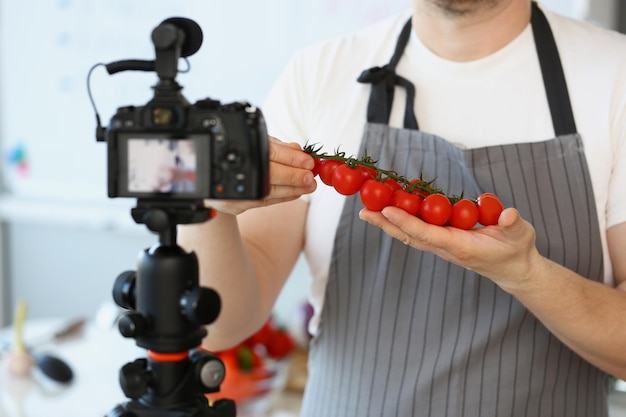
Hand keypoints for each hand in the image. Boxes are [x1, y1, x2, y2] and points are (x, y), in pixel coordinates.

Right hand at [206, 137, 316, 215]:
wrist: (209, 179)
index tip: (308, 161)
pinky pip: (265, 202)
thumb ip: (276, 146)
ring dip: (293, 189)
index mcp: (240, 148)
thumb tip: (298, 149)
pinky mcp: (236, 206)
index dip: (292, 158)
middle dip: (294, 176)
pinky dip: (283, 197)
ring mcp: (234, 190)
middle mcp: (234, 170)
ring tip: (309, 186)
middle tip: (310, 177)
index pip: (270, 153)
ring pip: (269, 191)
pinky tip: (296, 192)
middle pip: (270, 174)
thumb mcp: (255, 143)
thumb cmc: (238, 157)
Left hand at [359, 206, 542, 292]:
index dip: (407, 222)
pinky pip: (418, 229)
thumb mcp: (521, 235)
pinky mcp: (443, 240)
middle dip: (386, 224)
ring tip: (368, 210)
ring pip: (410, 234)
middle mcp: (446, 247)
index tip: (387, 210)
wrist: (513, 269)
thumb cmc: (517, 250)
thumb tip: (508, 214)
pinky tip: (393, 206)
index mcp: (461, 247)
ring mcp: (442, 245)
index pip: (428, 234)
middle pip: (410, 236)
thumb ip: (513, 224)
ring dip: (389, 223)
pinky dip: (403, 219)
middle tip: (364, 212)